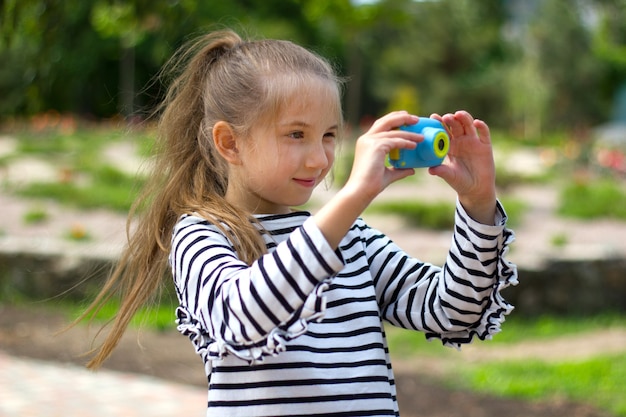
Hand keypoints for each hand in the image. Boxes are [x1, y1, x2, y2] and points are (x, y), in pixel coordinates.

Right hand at [313, 111, 422, 248]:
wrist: (361, 191)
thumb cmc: (371, 185)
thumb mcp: (388, 174)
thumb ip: (399, 169)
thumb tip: (412, 169)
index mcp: (366, 142)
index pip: (381, 125)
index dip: (394, 120)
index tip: (407, 119)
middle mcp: (366, 139)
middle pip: (386, 121)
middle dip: (401, 117)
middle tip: (415, 119)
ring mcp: (370, 141)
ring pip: (393, 131)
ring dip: (408, 131)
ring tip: (420, 135)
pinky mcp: (375, 147)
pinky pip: (395, 141)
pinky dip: (406, 142)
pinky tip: (414, 145)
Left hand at [429, 111, 496, 223]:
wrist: (476, 189)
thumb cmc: (460, 182)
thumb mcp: (450, 176)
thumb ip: (442, 171)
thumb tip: (430, 170)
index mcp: (449, 146)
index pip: (443, 132)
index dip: (439, 124)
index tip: (433, 117)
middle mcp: (461, 141)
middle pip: (456, 126)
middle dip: (451, 120)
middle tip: (446, 117)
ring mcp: (473, 142)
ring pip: (468, 126)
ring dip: (464, 119)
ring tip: (459, 114)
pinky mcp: (485, 145)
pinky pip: (484, 134)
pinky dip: (481, 127)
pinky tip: (477, 123)